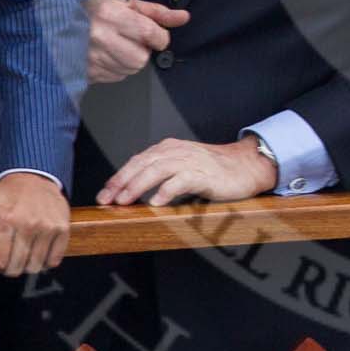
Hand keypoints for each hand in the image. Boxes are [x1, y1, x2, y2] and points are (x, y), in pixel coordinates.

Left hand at [0, 173, 69, 276]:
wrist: (35, 177)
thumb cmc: (2, 192)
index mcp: (4, 219)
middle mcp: (28, 224)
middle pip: (17, 267)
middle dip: (8, 269)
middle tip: (5, 260)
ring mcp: (47, 227)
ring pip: (35, 266)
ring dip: (26, 266)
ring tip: (20, 255)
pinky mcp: (62, 229)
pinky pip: (54, 260)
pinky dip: (46, 261)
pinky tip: (37, 251)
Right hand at [87, 0, 190, 84]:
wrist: (58, 24)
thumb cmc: (91, 12)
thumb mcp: (125, 4)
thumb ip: (157, 13)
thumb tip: (182, 17)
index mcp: (111, 15)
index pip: (150, 34)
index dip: (158, 37)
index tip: (154, 35)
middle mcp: (100, 37)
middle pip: (141, 57)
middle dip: (142, 49)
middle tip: (129, 38)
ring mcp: (92, 58)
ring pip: (131, 69)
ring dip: (129, 59)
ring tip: (115, 45)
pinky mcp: (88, 72)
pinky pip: (117, 76)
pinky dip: (117, 67)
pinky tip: (107, 55)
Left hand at [97, 138, 277, 206]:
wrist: (245, 166)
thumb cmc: (213, 169)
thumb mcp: (182, 165)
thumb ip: (161, 172)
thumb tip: (133, 190)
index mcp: (168, 148)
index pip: (136, 161)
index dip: (118, 177)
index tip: (104, 194)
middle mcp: (176, 151)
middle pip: (141, 164)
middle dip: (121, 182)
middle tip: (106, 200)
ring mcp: (189, 161)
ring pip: (156, 170)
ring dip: (137, 186)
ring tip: (124, 201)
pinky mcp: (203, 174)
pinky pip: (181, 181)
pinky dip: (166, 191)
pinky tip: (156, 202)